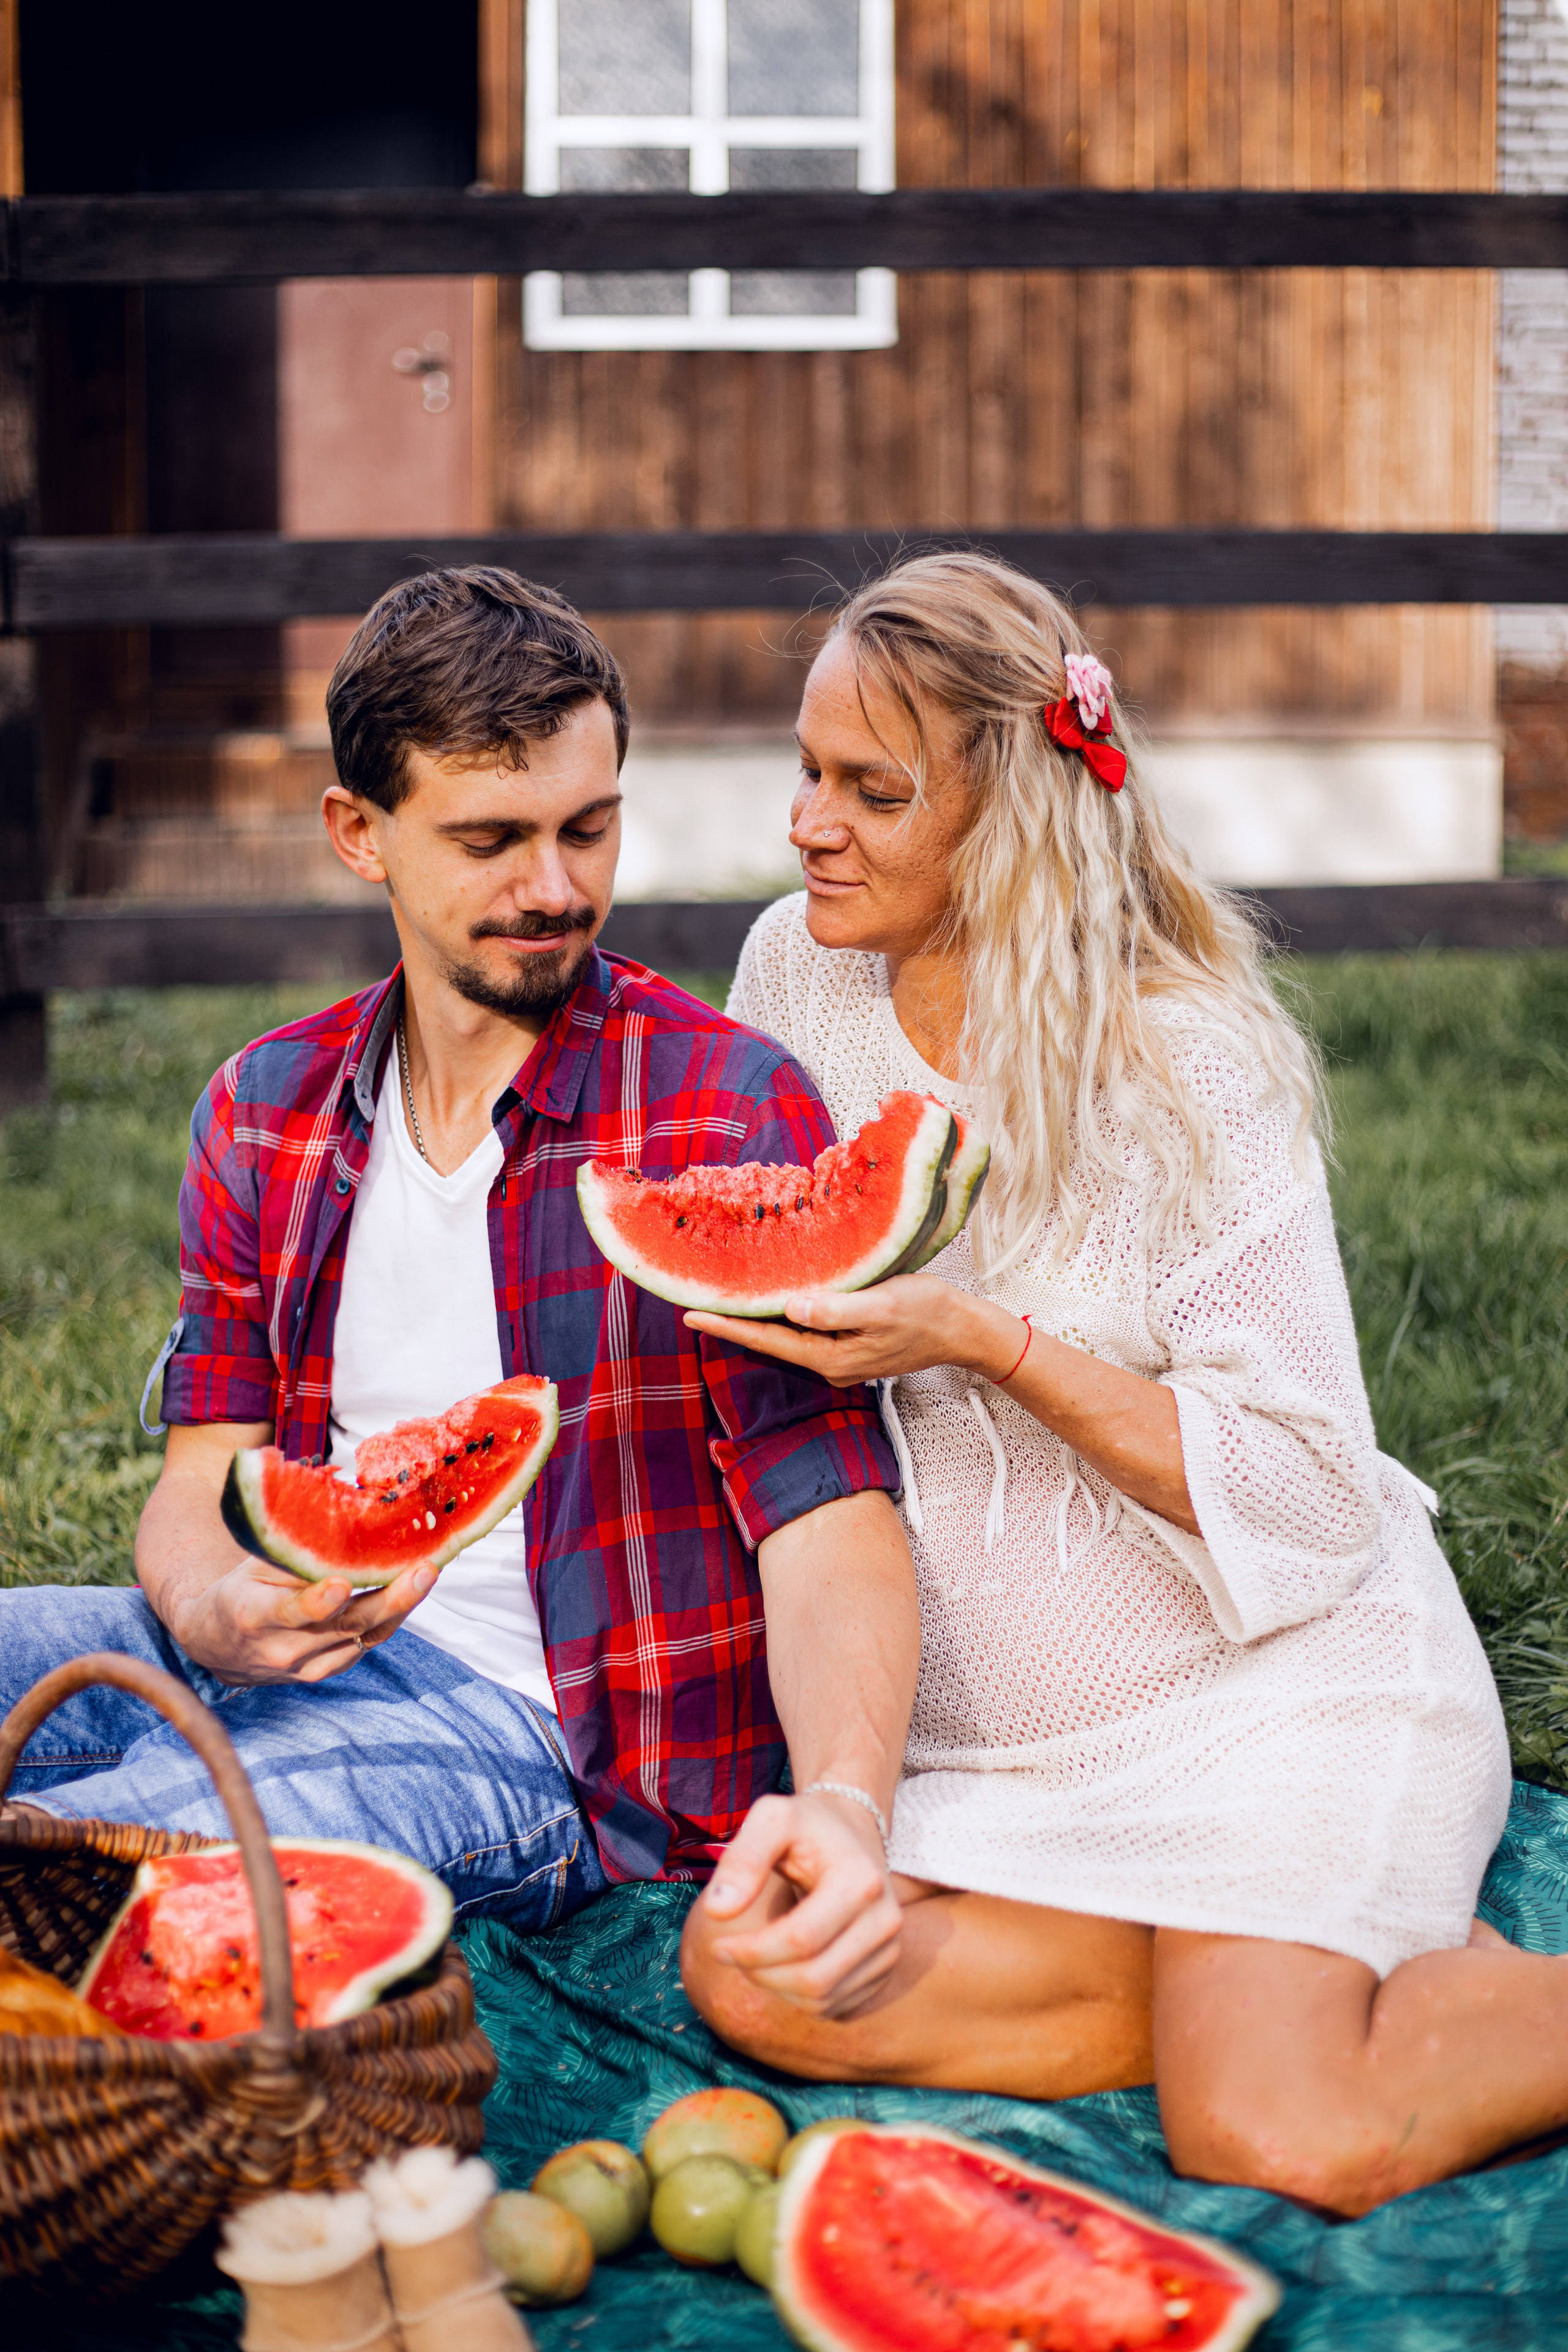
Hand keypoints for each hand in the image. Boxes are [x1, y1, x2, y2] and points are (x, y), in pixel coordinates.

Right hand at [167, 1556, 437, 1686]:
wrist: (218, 1649)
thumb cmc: (240, 1592)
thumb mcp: (253, 1565)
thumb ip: (293, 1547)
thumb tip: (340, 1503)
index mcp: (255, 1617)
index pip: (289, 1612)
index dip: (315, 1602)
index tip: (340, 1585)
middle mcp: (284, 1648)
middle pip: (344, 1625)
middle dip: (390, 1598)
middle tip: (424, 1570)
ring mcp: (308, 1666)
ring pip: (364, 1636)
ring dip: (401, 1606)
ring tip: (428, 1573)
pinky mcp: (327, 1670)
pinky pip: (367, 1643)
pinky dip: (391, 1617)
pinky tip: (412, 1589)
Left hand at [686, 1274, 1022, 1390]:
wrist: (963, 1330)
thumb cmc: (929, 1313)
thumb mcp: (884, 1305)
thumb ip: (837, 1310)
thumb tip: (793, 1309)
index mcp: (832, 1357)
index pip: (768, 1341)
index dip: (728, 1327)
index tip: (691, 1315)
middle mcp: (830, 1364)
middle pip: (771, 1341)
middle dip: (735, 1323)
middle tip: (696, 1300)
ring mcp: (839, 1358)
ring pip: (788, 1337)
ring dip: (759, 1318)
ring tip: (724, 1297)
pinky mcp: (850, 1346)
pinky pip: (808, 1331)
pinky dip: (787, 1316)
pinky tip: (775, 1298)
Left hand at [698, 1790, 902, 2017]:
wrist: (851, 1831)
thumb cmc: (805, 1826)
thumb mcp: (771, 1819)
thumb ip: (742, 1859)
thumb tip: (716, 1911)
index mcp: (861, 1880)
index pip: (801, 1939)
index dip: (751, 1951)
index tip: (716, 1944)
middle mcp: (886, 1920)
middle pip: (814, 1978)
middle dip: (760, 1974)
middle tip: (729, 1954)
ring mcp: (890, 1949)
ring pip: (823, 2000)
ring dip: (775, 1988)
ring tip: (752, 1958)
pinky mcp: (883, 1970)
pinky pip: (834, 2006)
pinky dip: (797, 1997)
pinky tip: (780, 1965)